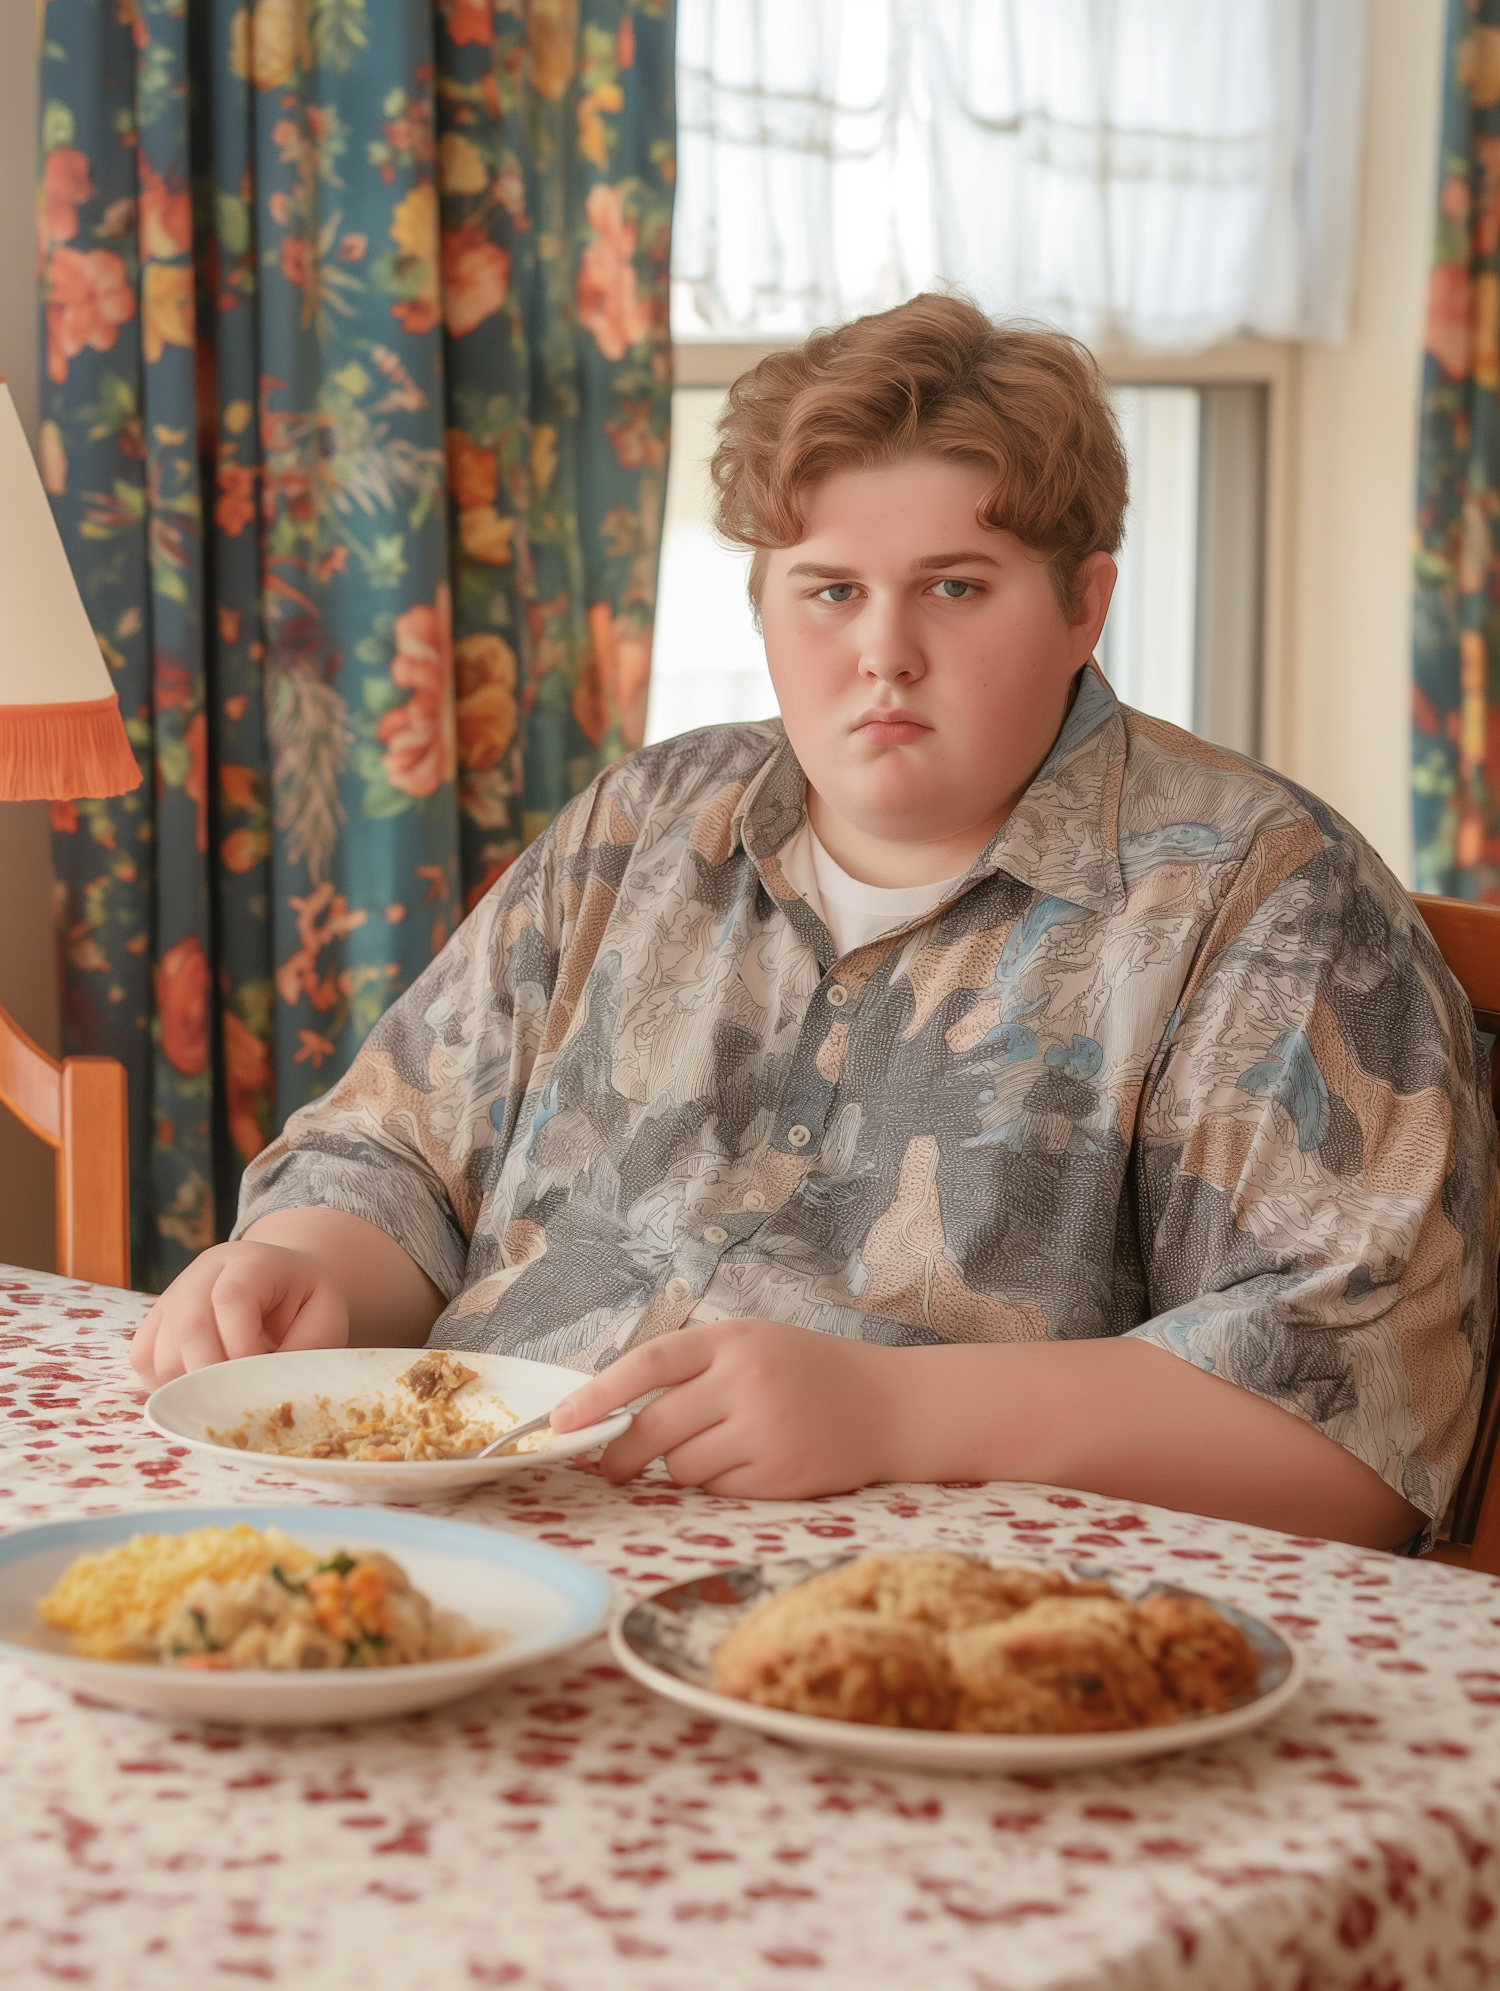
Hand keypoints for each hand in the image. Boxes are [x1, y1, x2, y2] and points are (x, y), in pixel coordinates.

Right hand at [129, 1240, 349, 1388]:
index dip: (241, 1347)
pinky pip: (143, 1356)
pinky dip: (164, 1383)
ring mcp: (175, 1293)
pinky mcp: (157, 1319)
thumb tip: (268, 1385)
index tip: (259, 1377)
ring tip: (220, 1396)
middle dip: (213, 1374)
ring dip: (187, 1384)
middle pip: (189, 1324)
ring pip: (158, 1346)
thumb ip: (306, 1346)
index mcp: (251, 1261)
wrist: (282, 1280)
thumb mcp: (326, 1315)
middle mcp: (205, 1271)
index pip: (231, 1298)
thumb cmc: (305, 1302)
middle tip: (235, 1400)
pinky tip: (196, 1390)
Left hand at [550, 1319, 901, 1497]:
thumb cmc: (808, 1371)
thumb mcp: (751, 1343)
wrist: (890, 1405)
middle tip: (609, 1468)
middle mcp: (745, 1382)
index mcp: (731, 1340)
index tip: (560, 1422)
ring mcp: (763, 1431)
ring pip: (679, 1467)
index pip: (647, 1365)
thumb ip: (692, 1367)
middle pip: (652, 1429)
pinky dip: (717, 1484)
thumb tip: (613, 1409)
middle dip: (619, 1455)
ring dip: (681, 1467)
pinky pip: (715, 1490)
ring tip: (719, 1446)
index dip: (596, 1396)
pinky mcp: (779, 1476)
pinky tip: (749, 1463)